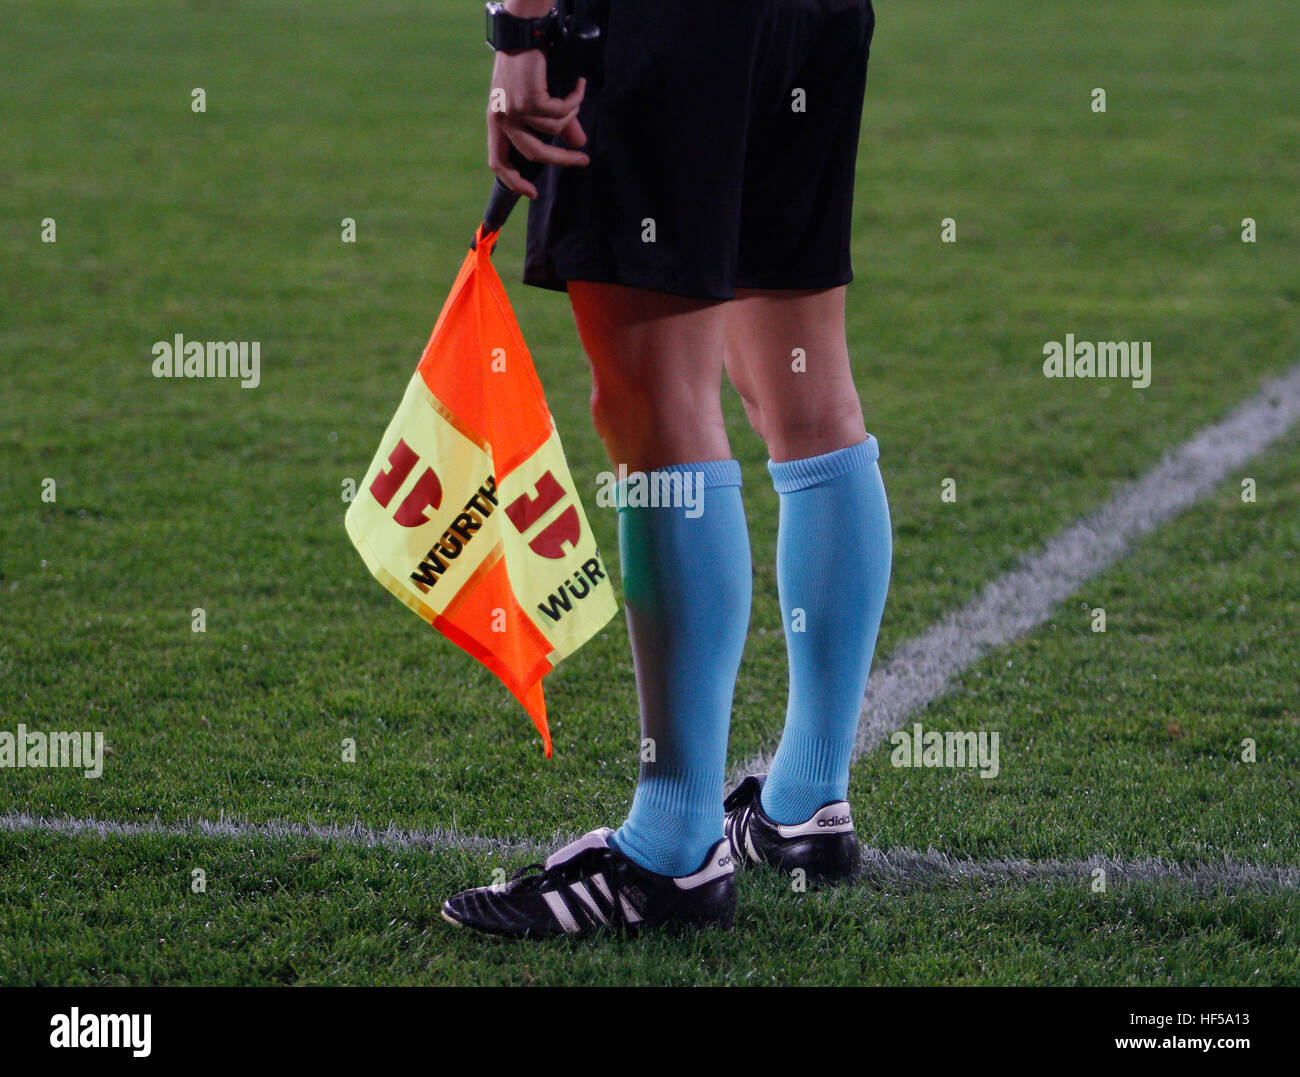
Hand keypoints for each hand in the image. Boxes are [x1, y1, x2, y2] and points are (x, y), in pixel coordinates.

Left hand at [487, 49, 587, 198]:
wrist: (524, 33)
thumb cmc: (528, 65)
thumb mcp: (537, 100)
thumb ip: (558, 124)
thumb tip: (579, 143)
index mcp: (496, 121)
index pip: (498, 161)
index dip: (513, 181)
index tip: (531, 193)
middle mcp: (501, 117)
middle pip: (533, 153)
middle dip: (561, 158)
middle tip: (583, 159)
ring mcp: (514, 108)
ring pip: (553, 128)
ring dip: (571, 114)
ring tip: (577, 97)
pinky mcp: (529, 98)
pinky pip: (561, 111)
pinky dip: (574, 100)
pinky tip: (578, 86)